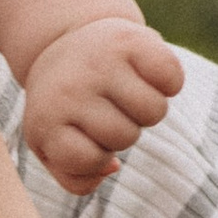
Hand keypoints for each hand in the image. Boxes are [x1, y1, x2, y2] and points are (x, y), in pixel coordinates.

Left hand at [20, 15, 184, 192]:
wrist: (61, 43)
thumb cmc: (62, 106)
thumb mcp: (52, 145)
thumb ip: (75, 177)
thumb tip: (111, 166)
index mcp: (45, 119)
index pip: (90, 160)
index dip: (96, 156)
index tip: (85, 136)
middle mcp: (70, 88)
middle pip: (127, 137)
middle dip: (123, 130)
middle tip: (107, 108)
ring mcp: (100, 61)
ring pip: (155, 112)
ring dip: (148, 109)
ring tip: (125, 92)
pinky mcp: (130, 40)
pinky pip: (172, 79)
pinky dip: (169, 82)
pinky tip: (146, 73)